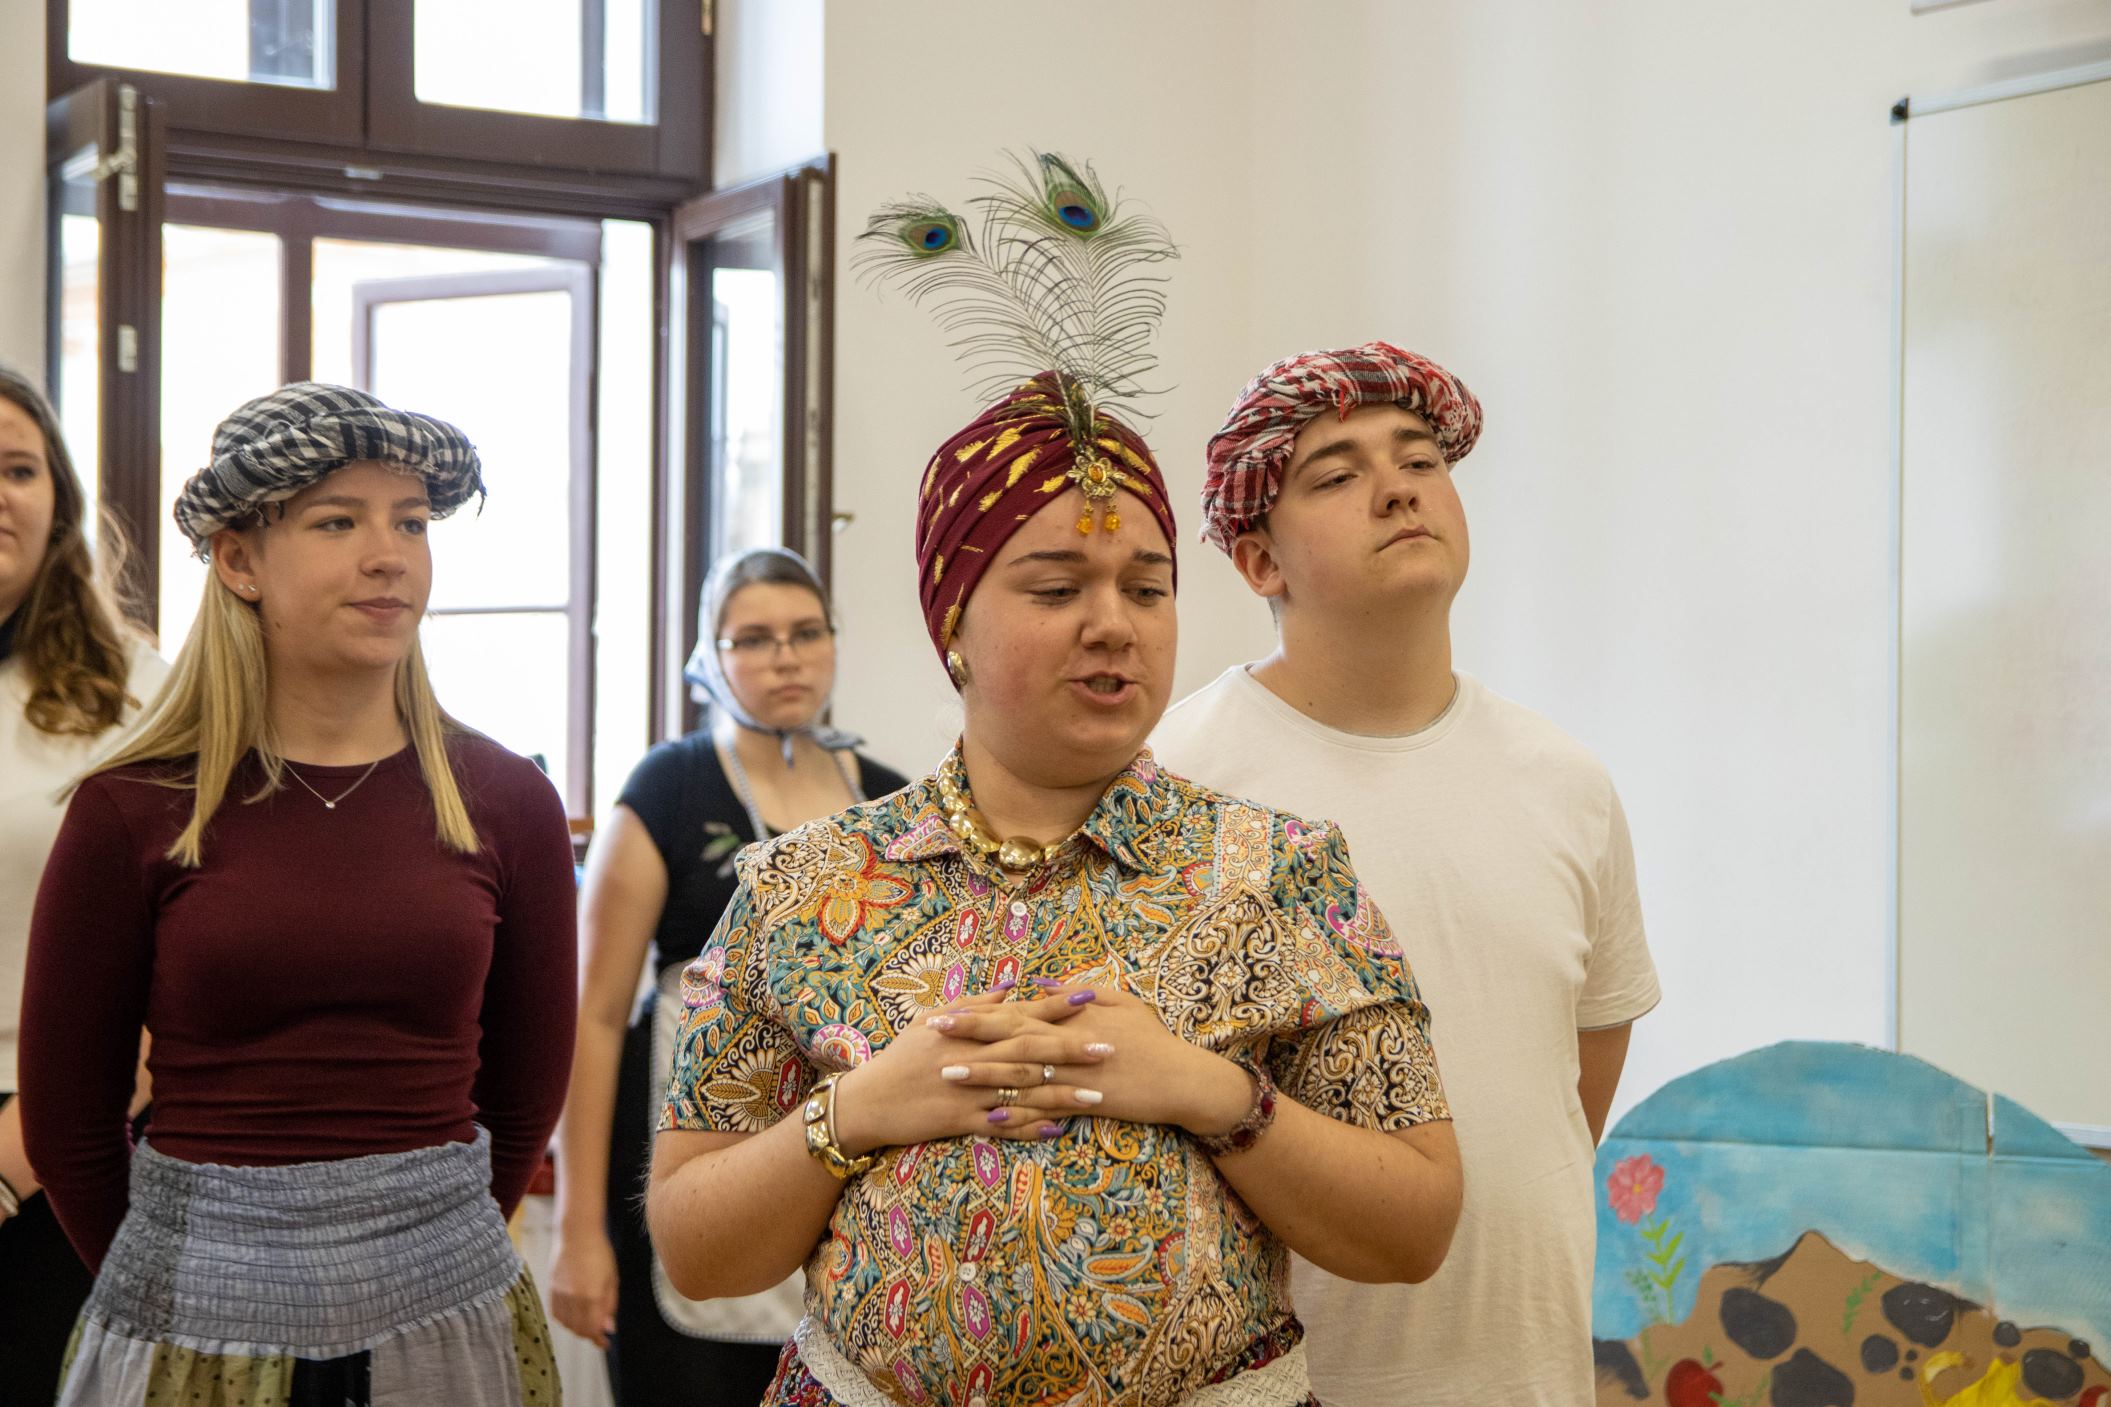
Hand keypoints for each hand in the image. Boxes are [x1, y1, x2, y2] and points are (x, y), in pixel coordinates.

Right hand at [548, 1225, 619, 1348]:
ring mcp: (560, 1295)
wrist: (576, 1234)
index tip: (605, 1343)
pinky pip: (556, 1314)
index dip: (599, 1340)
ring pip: (566, 1324)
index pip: (592, 1329)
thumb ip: (609, 1305)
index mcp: (592, 1296)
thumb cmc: (600, 1253)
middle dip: (590, 1334)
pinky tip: (574, 1313)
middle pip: (578, 1330)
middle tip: (599, 1331)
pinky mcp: (551, 1290)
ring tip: (588, 1320)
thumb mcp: (612, 1279)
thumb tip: (608, 1327)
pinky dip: (565, 1319)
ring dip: (577, 1328)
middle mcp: (573, 1299)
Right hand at [830, 986, 1111, 1153]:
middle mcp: (971, 1057)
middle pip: (1030, 1051)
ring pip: (1024, 1090)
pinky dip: (1032, 1127)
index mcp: (967, 1029)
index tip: (1089, 998)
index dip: (1055, 1007)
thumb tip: (1012, 985)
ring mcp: (968, 1091)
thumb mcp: (931, 1020)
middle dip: (1072, 1049)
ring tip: (1099, 1096)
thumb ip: (974, 1004)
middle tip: (1110, 1048)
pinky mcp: (962, 1121)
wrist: (868, 1100)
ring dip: (1063, 1093)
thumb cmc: (901, 1056)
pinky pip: (1004, 1126)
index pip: (1019, 1014)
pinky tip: (1060, 1128)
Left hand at [938, 982, 1252, 1137]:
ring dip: (983, 1073)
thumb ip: (1076, 993)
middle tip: (932, 1034)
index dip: (980, 1011)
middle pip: (1010, 1036)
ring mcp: (1076, 1073)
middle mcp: (1069, 1041)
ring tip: (948, 1074)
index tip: (947, 1009)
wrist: (1184, 1078)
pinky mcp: (1086, 1101)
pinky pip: (1043, 1107)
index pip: (1017, 1011)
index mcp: (1072, 1016)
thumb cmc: (1154, 1038)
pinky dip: (1015, 1111)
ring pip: (1021, 1072)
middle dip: (970, 1035)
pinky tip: (987, 1116)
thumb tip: (1040, 987)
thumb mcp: (1120, 1003)